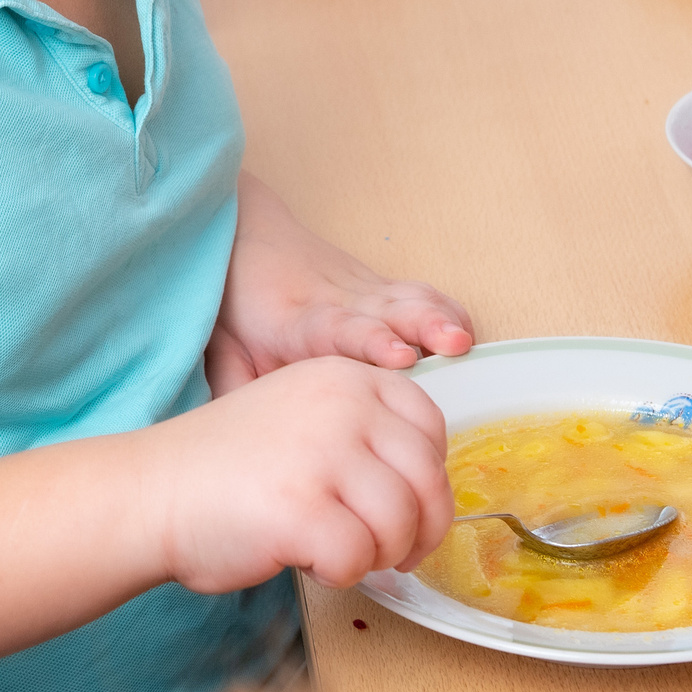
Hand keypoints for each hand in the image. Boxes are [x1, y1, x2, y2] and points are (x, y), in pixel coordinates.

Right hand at [136, 356, 452, 592]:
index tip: (412, 506)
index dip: (430, 478)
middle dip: (420, 531)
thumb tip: (427, 488)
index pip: (430, 426)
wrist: (149, 491)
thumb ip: (362, 433)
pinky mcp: (303, 509)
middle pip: (426, 481)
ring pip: (401, 525)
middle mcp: (341, 405)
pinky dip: (342, 574)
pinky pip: (359, 559)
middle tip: (395, 554)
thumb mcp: (303, 417)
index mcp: (345, 377)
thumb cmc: (226, 468)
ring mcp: (323, 454)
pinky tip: (309, 562)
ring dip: (378, 556)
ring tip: (340, 555)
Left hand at [206, 173, 475, 393]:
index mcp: (302, 322)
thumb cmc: (238, 309)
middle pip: (390, 311)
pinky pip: (421, 297)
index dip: (373, 341)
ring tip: (465, 342)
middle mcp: (341, 302)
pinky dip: (446, 314)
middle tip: (452, 345)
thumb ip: (238, 394)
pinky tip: (466, 335)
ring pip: (411, 300)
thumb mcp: (225, 354)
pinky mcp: (382, 290)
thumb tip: (244, 446)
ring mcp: (365, 292)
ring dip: (441, 321)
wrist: (245, 244)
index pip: (342, 330)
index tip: (400, 356)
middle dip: (423, 327)